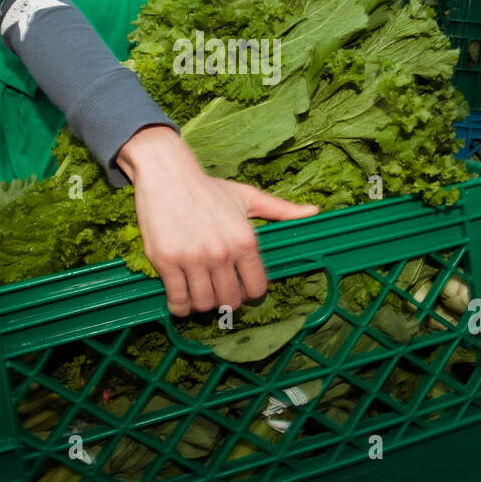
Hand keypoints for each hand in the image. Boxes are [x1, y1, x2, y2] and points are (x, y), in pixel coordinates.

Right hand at [117, 126, 319, 316]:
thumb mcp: (248, 197)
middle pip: (230, 300)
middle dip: (226, 301)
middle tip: (218, 293)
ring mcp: (193, 259)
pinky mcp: (167, 261)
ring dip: (203, 305)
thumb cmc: (208, 188)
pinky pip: (177, 300)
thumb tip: (314, 211)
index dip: (249, 292)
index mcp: (245, 240)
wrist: (168, 175)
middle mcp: (221, 253)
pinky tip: (181, 299)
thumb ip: (281, 209)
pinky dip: (180, 306)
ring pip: (204, 303)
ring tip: (200, 295)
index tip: (240, 288)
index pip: (257, 288)